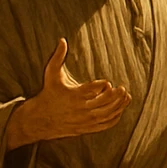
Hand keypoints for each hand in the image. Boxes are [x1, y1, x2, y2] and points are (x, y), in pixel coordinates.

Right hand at [5, 38, 129, 149]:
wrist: (40, 119)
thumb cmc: (49, 93)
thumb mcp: (51, 74)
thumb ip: (58, 57)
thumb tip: (62, 40)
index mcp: (73, 95)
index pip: (91, 90)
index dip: (101, 86)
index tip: (107, 82)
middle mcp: (80, 108)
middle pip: (102, 103)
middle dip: (115, 96)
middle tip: (122, 88)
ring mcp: (84, 120)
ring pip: (106, 114)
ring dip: (119, 106)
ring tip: (126, 96)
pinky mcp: (86, 128)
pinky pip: (104, 124)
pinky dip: (115, 117)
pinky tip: (120, 108)